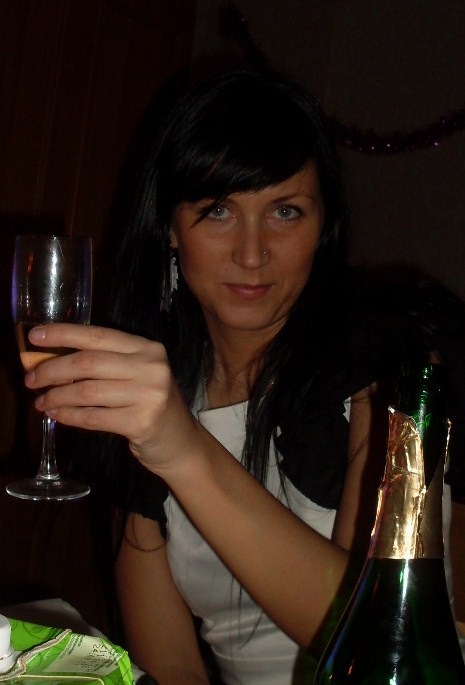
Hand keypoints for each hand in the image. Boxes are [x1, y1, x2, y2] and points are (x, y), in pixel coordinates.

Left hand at [25, 324, 200, 473]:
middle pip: (88, 362)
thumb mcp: (136, 374)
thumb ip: (104, 363)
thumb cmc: (150, 403)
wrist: (180, 441)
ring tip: (42, 402)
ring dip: (57, 396)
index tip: (35, 337)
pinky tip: (57, 415)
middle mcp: (151, 367)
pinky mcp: (141, 422)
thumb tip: (50, 359)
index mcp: (147, 348)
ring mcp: (149, 395)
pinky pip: (93, 417)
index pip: (98, 335)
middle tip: (31, 380)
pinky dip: (69, 416)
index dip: (63, 334)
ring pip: (87, 391)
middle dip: (52, 370)